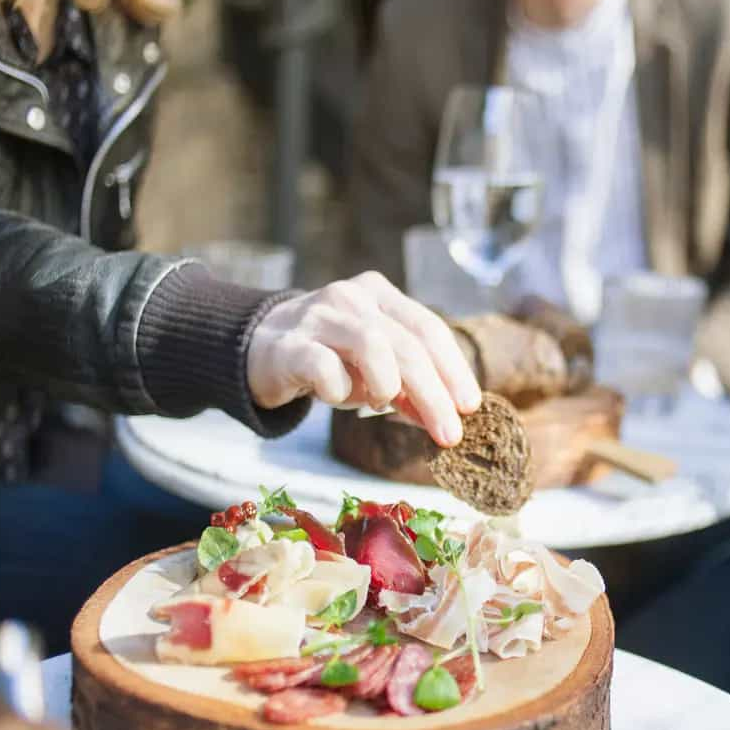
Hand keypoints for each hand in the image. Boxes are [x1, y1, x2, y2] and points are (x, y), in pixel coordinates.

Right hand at [247, 272, 481, 446]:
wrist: (258, 349)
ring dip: (387, 386)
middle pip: (408, 345)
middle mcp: (352, 297)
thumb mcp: (374, 370)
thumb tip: (448, 422)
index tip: (470, 407)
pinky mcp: (288, 345)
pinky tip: (335, 397)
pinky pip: (325, 369)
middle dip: (434, 395)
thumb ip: (410, 389)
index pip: (429, 329)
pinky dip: (340, 391)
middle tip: (448, 435)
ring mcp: (318, 316)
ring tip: (381, 404)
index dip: (454, 370)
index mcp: (380, 295)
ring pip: (372, 346)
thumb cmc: (330, 359)